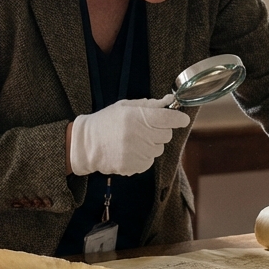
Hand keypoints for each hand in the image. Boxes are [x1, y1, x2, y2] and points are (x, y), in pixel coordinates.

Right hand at [69, 95, 190, 175]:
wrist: (86, 144)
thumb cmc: (106, 122)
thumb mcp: (125, 107)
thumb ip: (150, 105)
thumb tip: (170, 101)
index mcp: (136, 117)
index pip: (168, 119)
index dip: (179, 119)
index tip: (182, 119)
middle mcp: (137, 136)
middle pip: (166, 135)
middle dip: (161, 131)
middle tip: (146, 128)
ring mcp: (135, 153)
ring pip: (159, 149)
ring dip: (152, 144)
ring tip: (134, 140)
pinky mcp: (133, 167)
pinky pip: (150, 161)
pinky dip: (144, 156)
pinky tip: (130, 151)